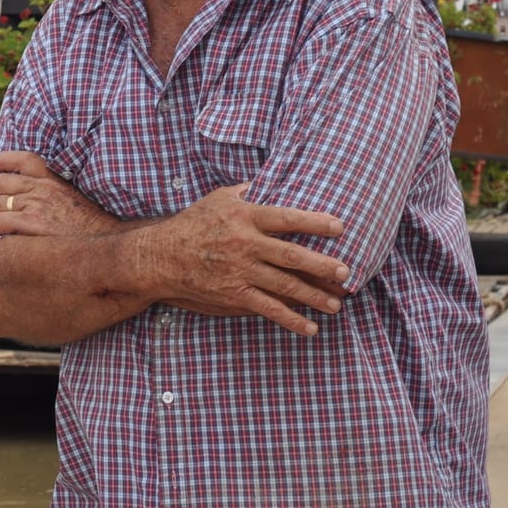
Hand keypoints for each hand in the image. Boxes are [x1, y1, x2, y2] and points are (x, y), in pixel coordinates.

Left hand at [0, 150, 118, 239]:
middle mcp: (44, 188)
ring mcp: (38, 204)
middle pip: (0, 183)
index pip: (24, 159)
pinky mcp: (35, 223)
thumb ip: (55, 201)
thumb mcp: (76, 206)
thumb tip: (35, 210)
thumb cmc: (94, 233)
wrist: (110, 247)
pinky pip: (0, 221)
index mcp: (54, 181)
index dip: (2, 159)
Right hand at [133, 184, 349, 337]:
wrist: (160, 257)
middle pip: (292, 256)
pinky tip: (311, 327)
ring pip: (286, 286)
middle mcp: (244, 245)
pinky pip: (269, 309)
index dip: (315, 222)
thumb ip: (246, 191)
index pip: (286, 218)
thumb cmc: (191, 224)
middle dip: (322, 266)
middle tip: (346, 272)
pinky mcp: (234, 295)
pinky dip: (292, 319)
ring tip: (336, 303)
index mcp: (244, 217)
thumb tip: (270, 180)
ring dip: (315, 296)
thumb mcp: (217, 198)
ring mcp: (240, 272)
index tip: (340, 227)